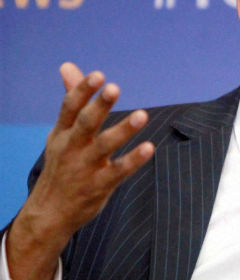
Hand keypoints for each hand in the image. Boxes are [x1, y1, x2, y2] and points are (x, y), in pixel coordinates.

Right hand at [6, 62, 154, 279]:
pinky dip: (134, 160)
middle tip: (115, 88)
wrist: (50, 213)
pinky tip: (149, 148)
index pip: (70, 108)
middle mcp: (72, 147)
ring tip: (142, 115)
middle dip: (99, 106)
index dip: (82, 91)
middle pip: (86, 123)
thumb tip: (68, 66)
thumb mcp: (62, 132)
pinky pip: (119, 171)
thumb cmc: (62, 164)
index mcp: (62, 132)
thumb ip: (73, 100)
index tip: (98, 75)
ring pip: (105, 146)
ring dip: (123, 130)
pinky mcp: (99, 185)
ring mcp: (85, 167)